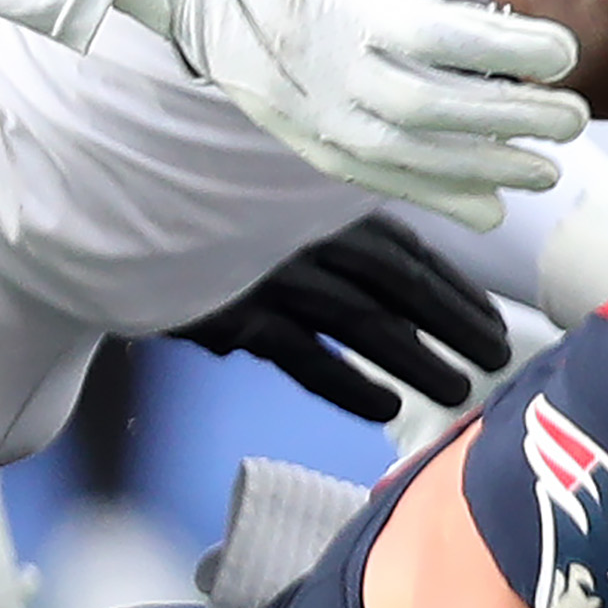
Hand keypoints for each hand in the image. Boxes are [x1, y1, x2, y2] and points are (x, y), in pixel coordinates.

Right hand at [108, 0, 586, 215]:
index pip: (432, 38)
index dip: (504, 52)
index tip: (565, 50)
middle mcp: (313, 63)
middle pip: (429, 109)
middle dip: (511, 120)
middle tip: (578, 118)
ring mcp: (297, 105)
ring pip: (402, 155)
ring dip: (482, 168)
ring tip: (549, 169)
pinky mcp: (289, 127)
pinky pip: (366, 175)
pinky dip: (430, 195)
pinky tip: (486, 207)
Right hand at [173, 215, 515, 418]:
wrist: (108, 206)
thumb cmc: (204, 212)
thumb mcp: (274, 207)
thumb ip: (329, 234)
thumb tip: (392, 285)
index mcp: (321, 201)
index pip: (407, 248)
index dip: (455, 288)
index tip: (495, 323)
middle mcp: (304, 231)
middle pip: (398, 284)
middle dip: (454, 324)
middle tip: (498, 362)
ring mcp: (269, 271)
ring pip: (362, 321)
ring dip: (415, 360)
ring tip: (457, 392)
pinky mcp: (230, 311)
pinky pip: (302, 355)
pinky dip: (346, 381)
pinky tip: (383, 407)